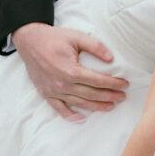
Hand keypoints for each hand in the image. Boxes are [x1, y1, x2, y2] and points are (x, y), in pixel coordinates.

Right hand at [13, 22, 129, 122]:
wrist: (30, 41)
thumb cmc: (54, 38)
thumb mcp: (76, 37)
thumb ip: (95, 46)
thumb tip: (111, 58)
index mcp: (71, 70)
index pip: (98, 80)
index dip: (113, 83)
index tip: (124, 84)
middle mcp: (62, 83)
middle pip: (91, 94)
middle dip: (109, 96)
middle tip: (122, 97)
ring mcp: (54, 90)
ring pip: (79, 103)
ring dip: (96, 106)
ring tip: (110, 106)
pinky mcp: (46, 93)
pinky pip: (59, 108)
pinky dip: (70, 115)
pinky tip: (82, 118)